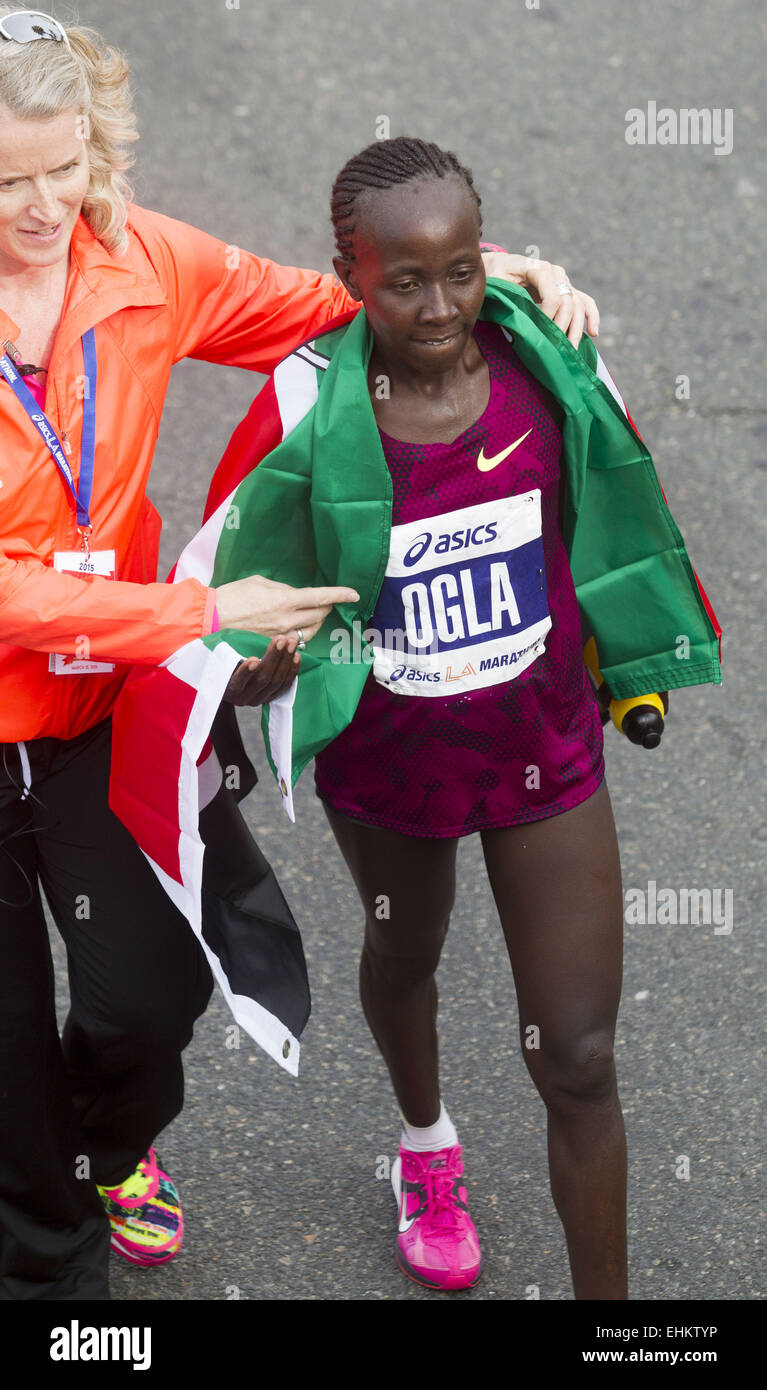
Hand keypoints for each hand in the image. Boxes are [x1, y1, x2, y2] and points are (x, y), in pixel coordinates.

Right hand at [215, 574, 359, 640]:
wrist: (210, 620)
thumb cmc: (231, 596)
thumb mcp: (259, 582)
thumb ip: (282, 588)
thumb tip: (294, 595)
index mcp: (285, 600)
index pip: (321, 597)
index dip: (340, 595)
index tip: (354, 594)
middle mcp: (287, 620)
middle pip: (320, 615)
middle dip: (327, 606)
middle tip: (325, 601)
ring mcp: (280, 637)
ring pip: (311, 632)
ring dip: (316, 622)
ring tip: (311, 614)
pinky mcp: (273, 647)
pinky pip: (296, 643)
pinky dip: (301, 634)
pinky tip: (296, 629)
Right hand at [222, 636, 299, 705]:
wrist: (231, 686)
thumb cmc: (225, 668)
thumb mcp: (223, 662)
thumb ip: (228, 654)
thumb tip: (228, 634)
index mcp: (228, 690)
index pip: (238, 682)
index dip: (246, 672)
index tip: (254, 659)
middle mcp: (244, 698)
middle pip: (262, 679)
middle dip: (273, 658)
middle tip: (281, 640)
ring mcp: (259, 699)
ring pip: (276, 682)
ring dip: (285, 661)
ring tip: (291, 643)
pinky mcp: (271, 698)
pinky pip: (285, 686)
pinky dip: (292, 671)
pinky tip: (296, 656)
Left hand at [480, 251, 599, 346]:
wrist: (499, 265)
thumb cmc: (494, 275)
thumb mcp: (495, 282)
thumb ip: (506, 296)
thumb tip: (517, 319)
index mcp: (539, 268)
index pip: (553, 297)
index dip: (548, 318)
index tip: (539, 334)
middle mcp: (556, 272)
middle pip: (568, 303)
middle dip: (563, 328)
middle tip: (556, 349)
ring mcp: (563, 281)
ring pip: (578, 305)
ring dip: (578, 329)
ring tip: (573, 350)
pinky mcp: (566, 290)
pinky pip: (584, 302)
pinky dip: (591, 316)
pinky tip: (594, 333)